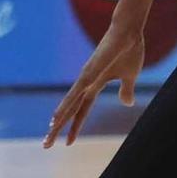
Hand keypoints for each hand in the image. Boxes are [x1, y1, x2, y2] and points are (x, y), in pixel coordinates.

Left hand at [45, 21, 145, 147]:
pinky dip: (65, 105)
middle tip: (45, 146)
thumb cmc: (129, 50)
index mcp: (96, 85)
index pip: (82, 110)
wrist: (129, 31)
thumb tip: (127, 104)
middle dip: (58, 129)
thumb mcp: (130, 77)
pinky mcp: (90, 72)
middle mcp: (86, 83)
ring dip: (58, 120)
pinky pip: (75, 93)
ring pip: (69, 104)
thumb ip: (126, 90)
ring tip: (48, 134)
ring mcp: (86, 78)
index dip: (74, 127)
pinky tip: (56, 116)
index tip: (67, 142)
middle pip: (70, 110)